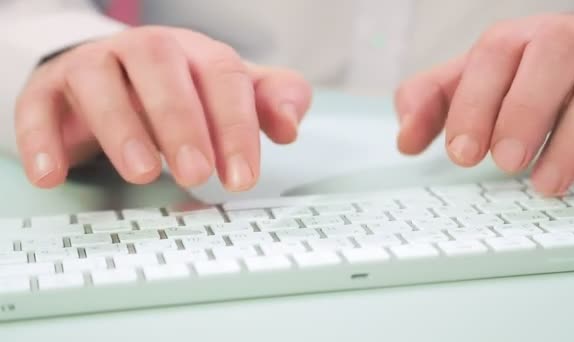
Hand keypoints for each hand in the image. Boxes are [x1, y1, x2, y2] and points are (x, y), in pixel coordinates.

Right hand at [15, 26, 311, 190]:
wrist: (119, 77)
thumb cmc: (184, 92)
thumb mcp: (231, 95)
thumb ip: (268, 103)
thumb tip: (291, 125)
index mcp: (195, 53)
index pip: (223, 79)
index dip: (235, 128)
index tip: (241, 177)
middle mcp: (146, 51)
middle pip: (162, 71)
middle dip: (181, 123)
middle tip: (196, 174)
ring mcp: (96, 66)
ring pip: (102, 82)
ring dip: (122, 128)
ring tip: (143, 174)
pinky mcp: (52, 89)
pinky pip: (38, 106)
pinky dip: (42, 138)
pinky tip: (51, 175)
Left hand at [395, 13, 573, 194]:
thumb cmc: (527, 83)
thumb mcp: (476, 87)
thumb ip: (436, 103)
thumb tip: (406, 140)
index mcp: (522, 37)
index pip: (494, 53)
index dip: (475, 102)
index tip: (463, 153)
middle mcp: (571, 37)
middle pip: (553, 50)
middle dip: (525, 109)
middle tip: (505, 162)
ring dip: (573, 137)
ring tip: (545, 184)